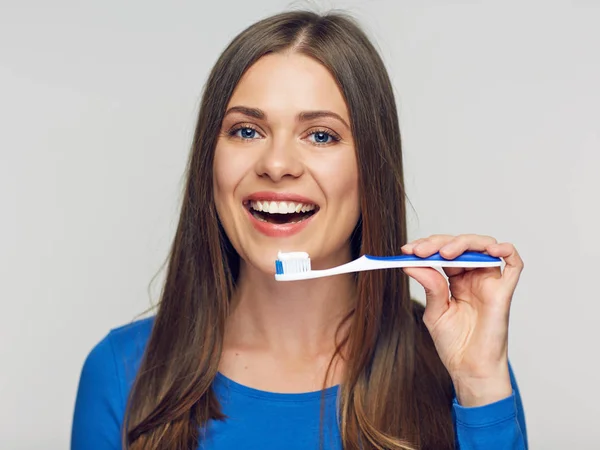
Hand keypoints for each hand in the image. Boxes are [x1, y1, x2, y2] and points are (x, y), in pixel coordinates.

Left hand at [401, 234, 523, 406]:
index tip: (408, 250)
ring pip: (484, 246)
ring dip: (463, 242)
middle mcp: (475, 277)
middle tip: (420, 251)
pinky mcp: (504, 292)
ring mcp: (490, 282)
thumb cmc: (455, 344)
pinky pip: (513, 264)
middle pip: (461, 245)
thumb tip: (413, 263)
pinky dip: (505, 250)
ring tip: (444, 253)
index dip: (427, 246)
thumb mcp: (435, 311)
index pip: (444, 252)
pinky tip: (491, 249)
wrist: (470, 369)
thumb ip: (429, 286)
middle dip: (438, 243)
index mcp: (457, 280)